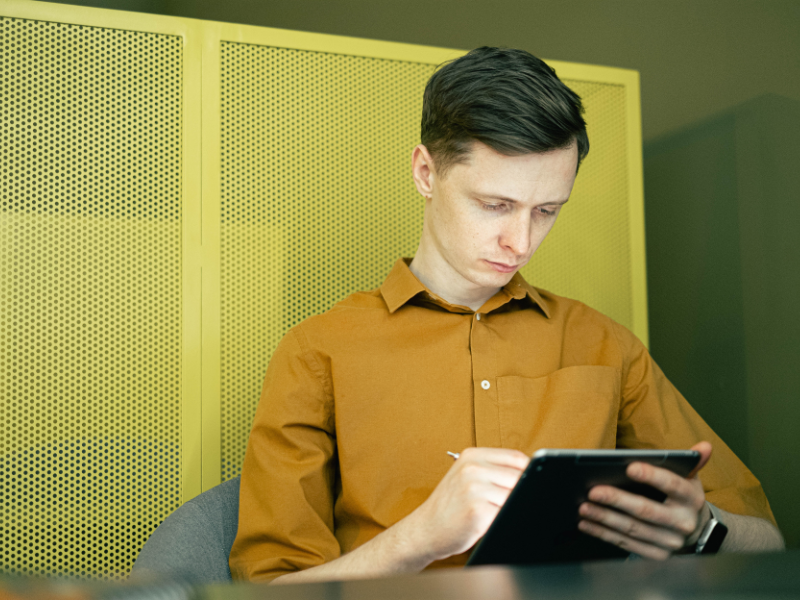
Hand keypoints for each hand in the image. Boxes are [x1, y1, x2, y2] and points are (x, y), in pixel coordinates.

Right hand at [408, 447, 528, 560]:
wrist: (426, 529)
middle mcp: (472, 468)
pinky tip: (487, 521)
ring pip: (514, 496)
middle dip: (520, 492)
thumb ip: (494, 470)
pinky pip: (505, 513)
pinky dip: (502, 519)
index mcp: (471, 455)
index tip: (530, 481)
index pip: (515, 457)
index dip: (528, 471)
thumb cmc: (449, 506)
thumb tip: (531, 473)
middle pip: (518, 476)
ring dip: (510, 507)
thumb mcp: (467, 477)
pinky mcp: (477, 510)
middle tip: (506, 502)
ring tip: (492, 511)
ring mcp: (474, 488)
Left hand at [577, 441, 712, 559]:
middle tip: (593, 491)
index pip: (671, 485)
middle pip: (646, 510)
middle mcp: (683, 522)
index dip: (651, 476)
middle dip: (618, 500)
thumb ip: (693, 460)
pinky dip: (604, 534)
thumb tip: (705, 446)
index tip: (629, 467)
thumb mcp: (690, 477)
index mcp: (690, 498)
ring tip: (584, 507)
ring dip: (605, 518)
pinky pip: (626, 544)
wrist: (694, 529)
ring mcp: (670, 542)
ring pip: (632, 529)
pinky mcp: (656, 555)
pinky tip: (586, 524)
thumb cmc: (681, 496)